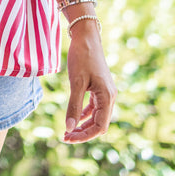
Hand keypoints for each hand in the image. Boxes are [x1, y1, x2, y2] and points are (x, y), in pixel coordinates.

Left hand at [63, 25, 115, 143]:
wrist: (86, 37)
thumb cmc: (82, 57)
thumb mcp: (76, 82)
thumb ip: (74, 106)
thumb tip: (69, 127)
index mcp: (107, 97)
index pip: (100, 127)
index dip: (84, 136)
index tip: (68, 138)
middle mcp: (110, 96)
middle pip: (99, 124)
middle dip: (83, 132)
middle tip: (65, 137)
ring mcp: (106, 92)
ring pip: (97, 116)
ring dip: (84, 125)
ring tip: (68, 131)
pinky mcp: (100, 88)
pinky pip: (95, 107)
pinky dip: (85, 114)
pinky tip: (75, 118)